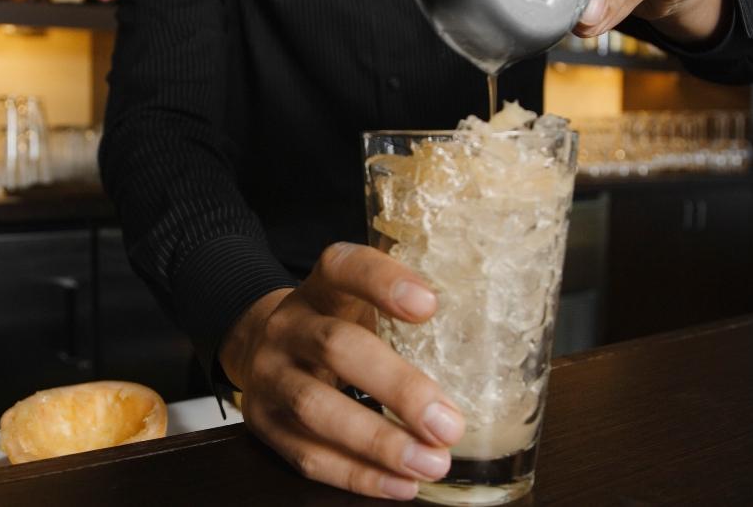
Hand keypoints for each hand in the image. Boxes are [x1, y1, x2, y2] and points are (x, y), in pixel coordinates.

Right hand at [218, 243, 465, 499]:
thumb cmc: (333, 326)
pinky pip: (307, 455)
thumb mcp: (358, 303)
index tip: (430, 305)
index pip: (344, 268)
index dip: (383, 282)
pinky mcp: (262, 423)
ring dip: (379, 442)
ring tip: (432, 463)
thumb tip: (495, 346)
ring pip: (316, 409)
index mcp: (321, 287)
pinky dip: (357, 475)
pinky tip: (400, 484)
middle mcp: (289, 326)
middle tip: (448, 423)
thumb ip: (405, 316)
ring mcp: (269, 375)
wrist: (257, 348)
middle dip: (397, 388)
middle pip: (336, 348)